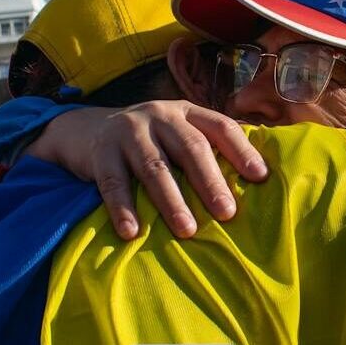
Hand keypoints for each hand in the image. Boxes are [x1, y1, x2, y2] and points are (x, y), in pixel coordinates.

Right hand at [29, 102, 267, 239]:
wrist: (85, 130)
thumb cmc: (149, 141)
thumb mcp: (177, 134)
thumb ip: (208, 148)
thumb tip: (257, 180)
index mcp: (186, 112)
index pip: (220, 127)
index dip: (242, 150)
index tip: (260, 178)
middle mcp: (160, 116)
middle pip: (190, 147)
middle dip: (210, 181)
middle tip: (226, 213)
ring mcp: (128, 132)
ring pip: (154, 167)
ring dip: (171, 201)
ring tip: (186, 230)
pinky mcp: (100, 152)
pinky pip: (113, 183)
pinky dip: (123, 208)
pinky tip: (132, 232)